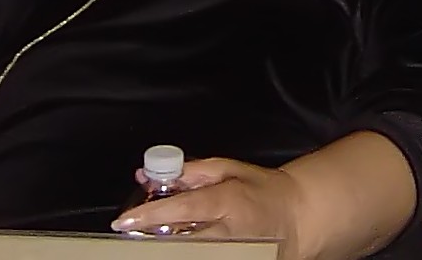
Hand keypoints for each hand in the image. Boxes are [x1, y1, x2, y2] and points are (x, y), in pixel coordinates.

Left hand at [112, 156, 301, 250]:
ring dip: (169, 246)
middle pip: (182, 241)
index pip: (184, 208)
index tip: (125, 221)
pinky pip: (202, 258)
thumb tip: (150, 175)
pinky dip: (186, 250)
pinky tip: (180, 244)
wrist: (297, 219)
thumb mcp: (230, 170)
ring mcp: (232, 254)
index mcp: (230, 200)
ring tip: (157, 238)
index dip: (151, 215)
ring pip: (190, 254)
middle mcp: (230, 232)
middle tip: (135, 234)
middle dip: (154, 238)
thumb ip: (191, 172)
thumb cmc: (263, 191)